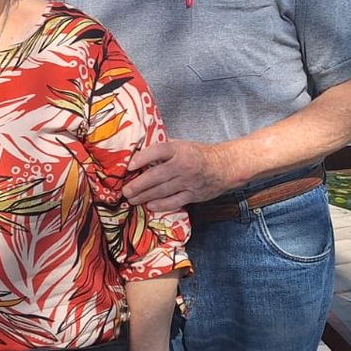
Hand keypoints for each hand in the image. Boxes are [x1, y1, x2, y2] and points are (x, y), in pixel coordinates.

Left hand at [121, 140, 238, 211]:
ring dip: (144, 196)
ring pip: (162, 191)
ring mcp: (189, 181)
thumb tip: (139, 151)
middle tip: (125, 190)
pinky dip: (161, 205)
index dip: (142, 158)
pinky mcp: (194, 194)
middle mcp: (183, 165)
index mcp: (179, 149)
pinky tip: (150, 206)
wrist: (225, 166)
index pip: (157, 151)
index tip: (129, 166)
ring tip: (132, 199)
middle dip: (138, 184)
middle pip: (156, 175)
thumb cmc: (199, 154)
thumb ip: (163, 148)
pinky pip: (175, 201)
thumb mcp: (182, 145)